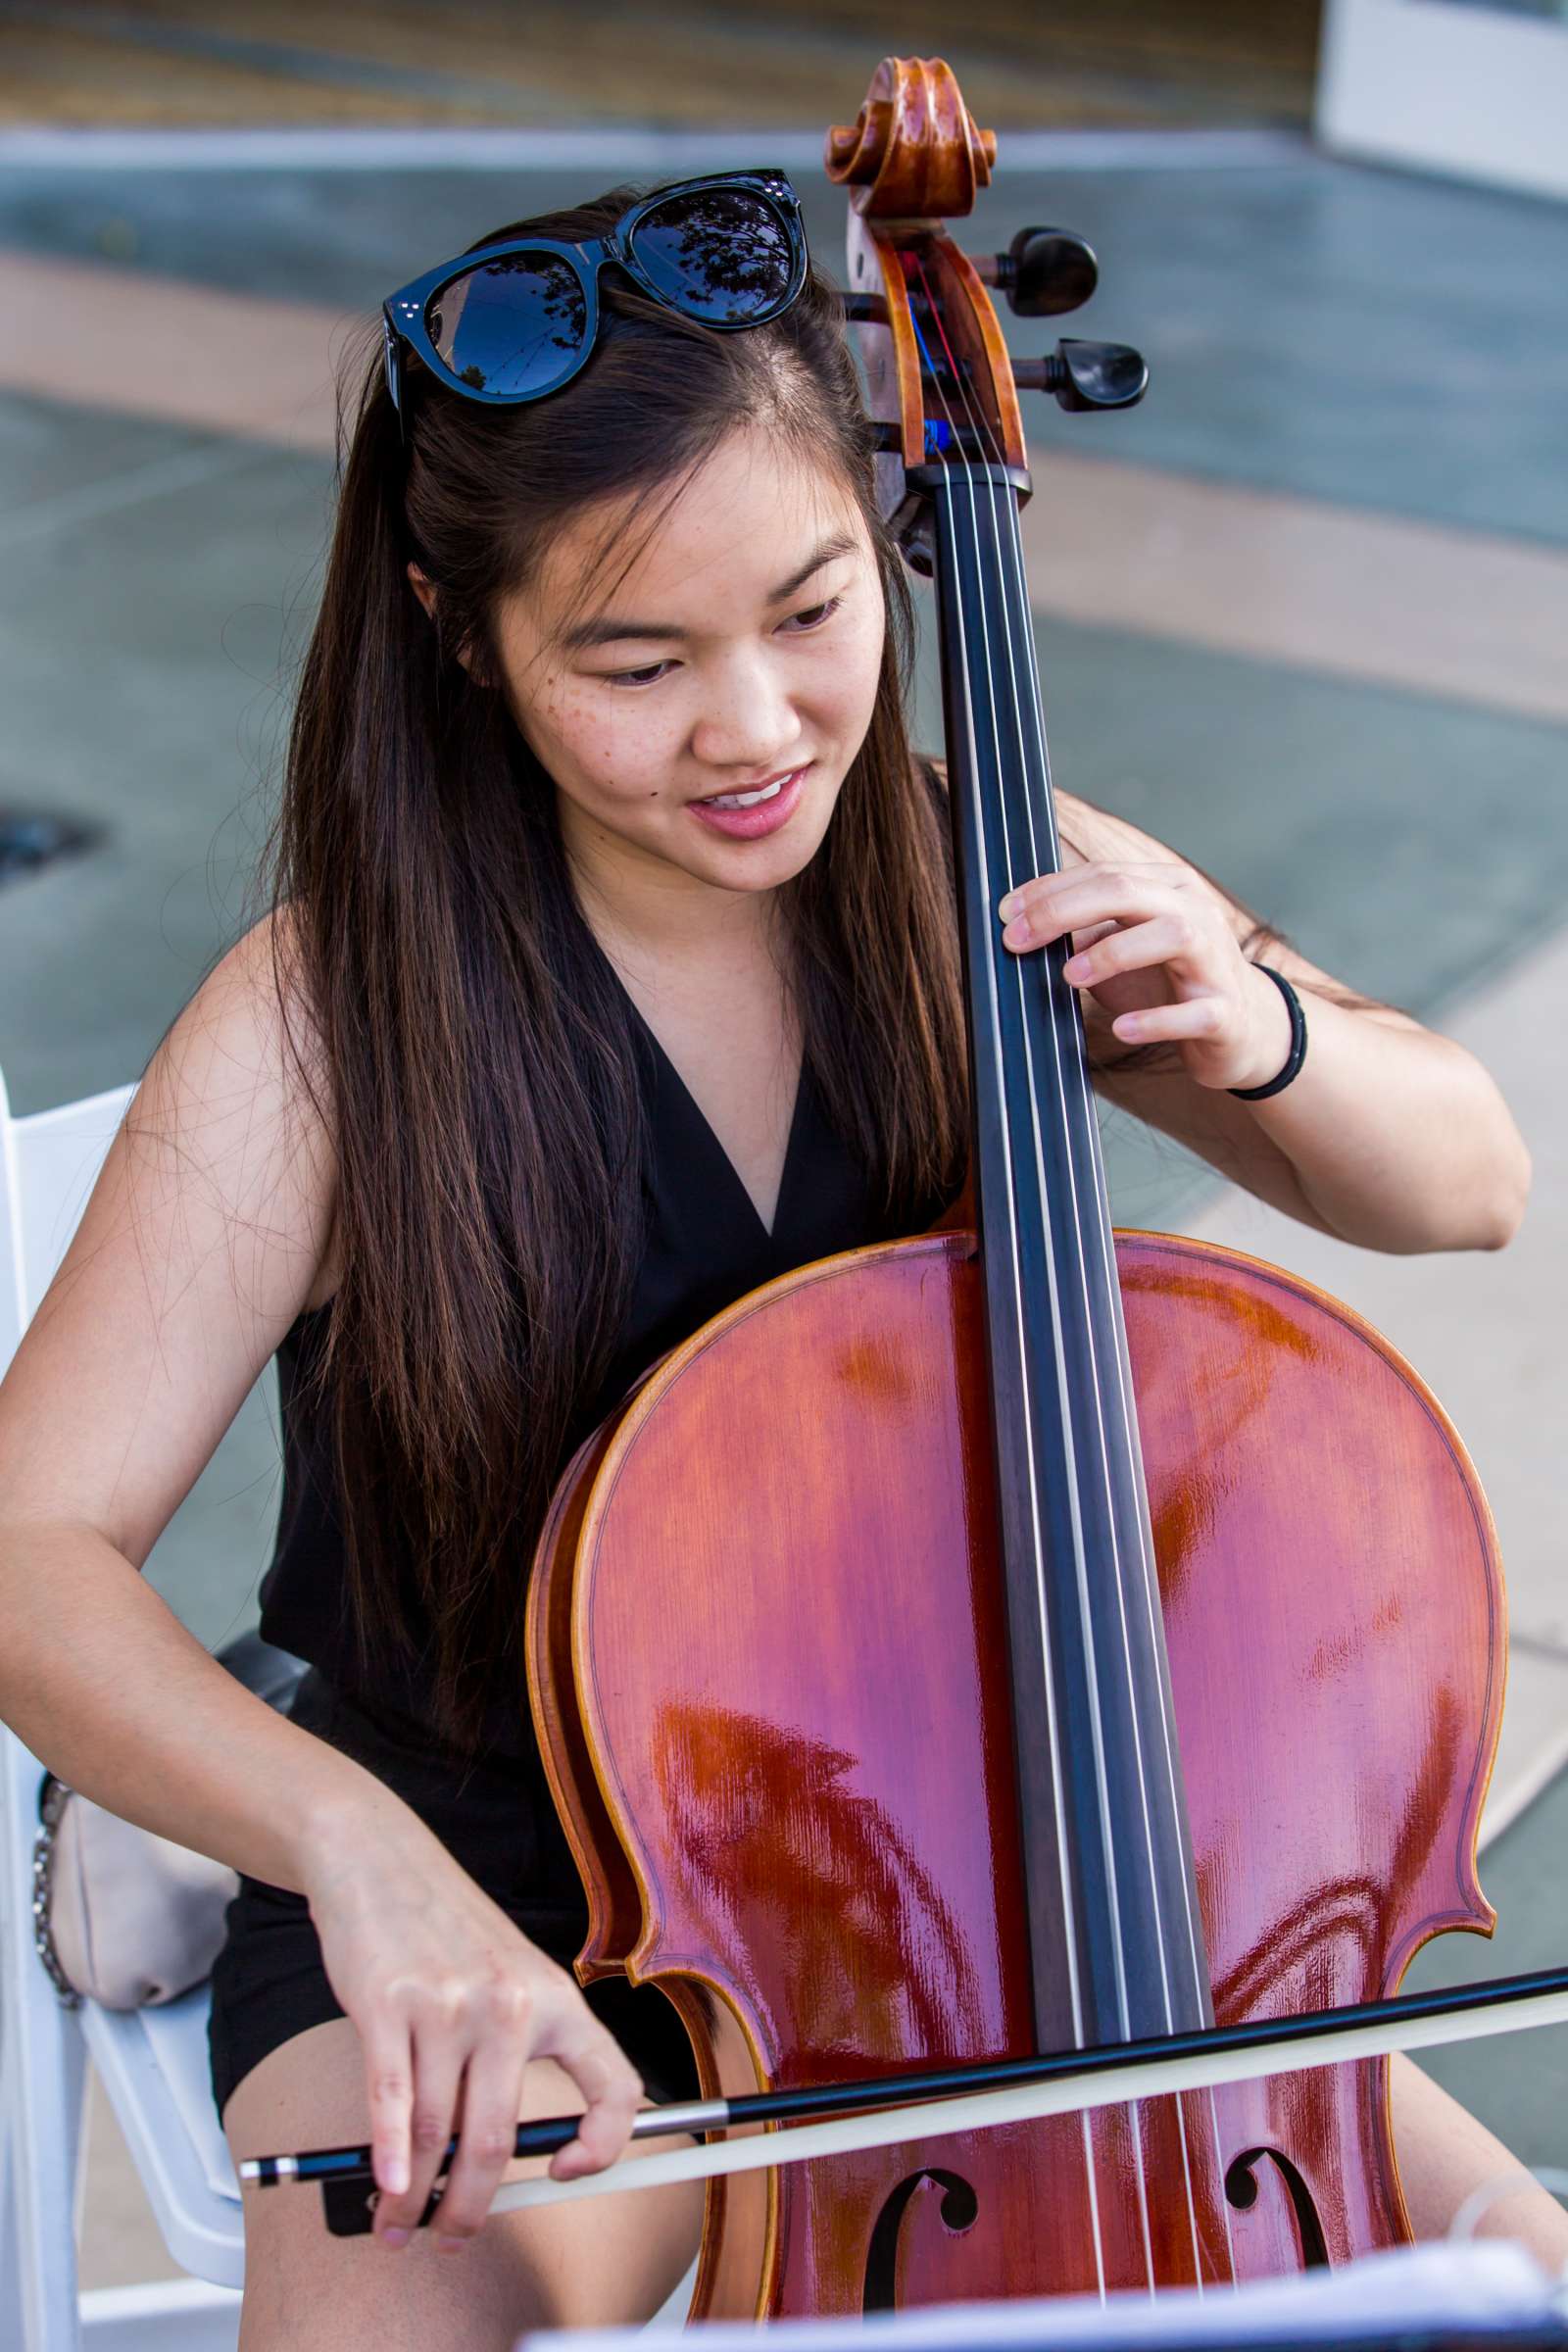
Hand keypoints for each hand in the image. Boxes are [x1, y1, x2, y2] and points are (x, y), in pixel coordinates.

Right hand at [304, 1814, 642, 2252]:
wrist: (380, 1858)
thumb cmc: (445, 1929)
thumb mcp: (508, 1975)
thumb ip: (517, 2050)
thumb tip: (508, 2155)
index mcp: (554, 1998)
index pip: (613, 2085)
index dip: (604, 2145)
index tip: (563, 2174)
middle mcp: (509, 2003)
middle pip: (497, 2139)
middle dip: (470, 2206)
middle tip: (452, 2236)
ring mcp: (448, 2003)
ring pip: (435, 2133)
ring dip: (413, 2195)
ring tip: (398, 2221)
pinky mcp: (388, 2003)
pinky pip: (389, 2101)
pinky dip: (387, 2158)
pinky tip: (387, 2187)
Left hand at [998, 861, 1292, 1093]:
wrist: (1241, 1029)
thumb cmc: (1170, 982)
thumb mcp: (1122, 949)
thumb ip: (1083, 932)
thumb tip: (1021, 927)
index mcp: (1167, 889)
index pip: (1103, 874)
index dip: (1049, 891)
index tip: (1005, 914)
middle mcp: (1195, 913)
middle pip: (1129, 891)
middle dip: (1065, 911)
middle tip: (1018, 940)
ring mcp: (1215, 961)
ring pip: (1173, 934)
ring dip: (1115, 952)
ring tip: (1070, 975)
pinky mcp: (1225, 1012)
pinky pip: (1196, 1012)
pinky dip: (1157, 1019)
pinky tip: (1122, 1028)